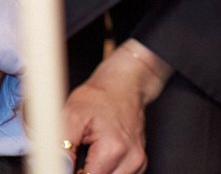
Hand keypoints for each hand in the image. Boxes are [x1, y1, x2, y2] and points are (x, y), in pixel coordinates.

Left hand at [61, 42, 171, 173]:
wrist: (125, 83)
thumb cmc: (100, 96)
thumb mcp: (71, 115)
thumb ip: (60, 148)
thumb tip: (53, 167)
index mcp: (114, 149)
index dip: (70, 172)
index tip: (69, 160)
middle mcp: (131, 159)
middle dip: (82, 173)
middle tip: (77, 153)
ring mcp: (137, 163)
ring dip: (93, 173)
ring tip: (89, 154)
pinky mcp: (139, 164)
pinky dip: (104, 171)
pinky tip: (100, 156)